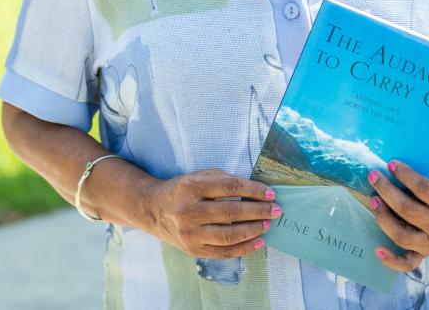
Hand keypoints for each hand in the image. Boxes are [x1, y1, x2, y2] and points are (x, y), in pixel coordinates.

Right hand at [142, 168, 278, 258]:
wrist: (153, 209)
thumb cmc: (182, 190)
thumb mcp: (199, 176)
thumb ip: (224, 180)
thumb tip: (256, 191)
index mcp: (191, 187)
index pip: (230, 187)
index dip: (253, 190)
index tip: (271, 194)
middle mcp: (188, 210)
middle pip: (231, 212)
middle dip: (258, 211)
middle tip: (275, 210)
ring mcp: (189, 233)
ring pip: (228, 235)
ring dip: (253, 230)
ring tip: (267, 225)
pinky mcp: (192, 249)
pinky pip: (223, 252)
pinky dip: (243, 248)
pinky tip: (257, 241)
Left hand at [367, 160, 428, 271]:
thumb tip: (400, 153)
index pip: (425, 190)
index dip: (405, 176)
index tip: (390, 163)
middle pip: (410, 211)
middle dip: (388, 192)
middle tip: (373, 176)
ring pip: (404, 236)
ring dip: (384, 218)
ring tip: (372, 200)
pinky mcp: (425, 253)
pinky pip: (408, 262)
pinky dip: (392, 260)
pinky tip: (377, 249)